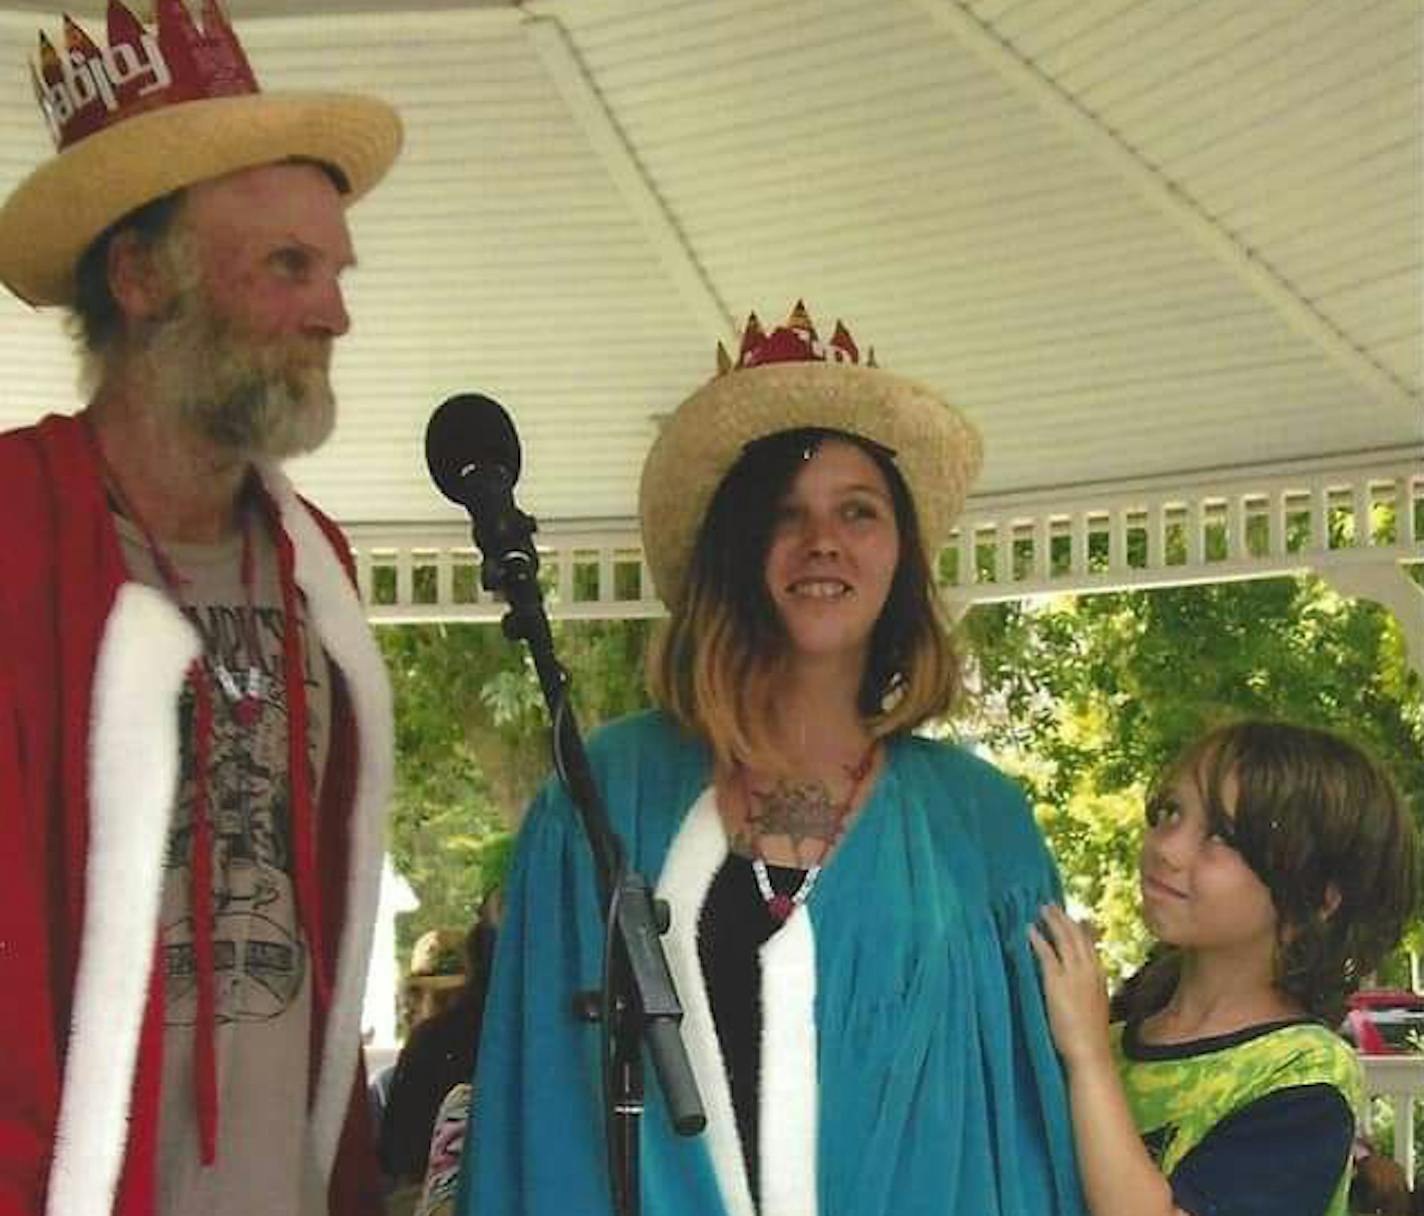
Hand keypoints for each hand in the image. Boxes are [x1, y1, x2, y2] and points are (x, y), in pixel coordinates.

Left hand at [1028, 903, 1111, 1070]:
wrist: (1090, 1051)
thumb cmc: (1091, 1037)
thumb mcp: (1096, 1007)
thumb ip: (1091, 992)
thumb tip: (1085, 987)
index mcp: (1100, 976)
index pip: (1091, 945)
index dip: (1083, 929)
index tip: (1076, 917)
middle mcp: (1089, 971)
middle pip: (1077, 936)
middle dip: (1064, 919)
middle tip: (1053, 905)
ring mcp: (1074, 975)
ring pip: (1064, 939)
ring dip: (1053, 922)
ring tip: (1042, 909)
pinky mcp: (1056, 982)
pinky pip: (1046, 954)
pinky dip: (1038, 940)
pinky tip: (1030, 929)